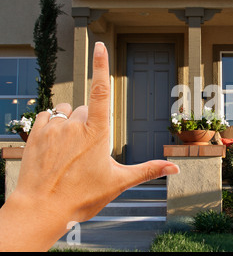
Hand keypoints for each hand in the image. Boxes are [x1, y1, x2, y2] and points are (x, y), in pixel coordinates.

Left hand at [0, 42, 178, 250]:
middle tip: (86, 153)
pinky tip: (54, 144)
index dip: (101, 66)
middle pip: (86, 110)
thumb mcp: (119, 183)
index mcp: (97, 132)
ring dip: (70, 122)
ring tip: (69, 149)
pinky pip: (46, 116)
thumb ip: (148, 170)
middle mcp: (73, 124)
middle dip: (89, 124)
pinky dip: (52, 124)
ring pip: (66, 112)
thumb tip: (175, 168)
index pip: (101, 91)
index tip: (100, 46)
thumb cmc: (81, 197)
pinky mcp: (35, 133)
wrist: (41, 209)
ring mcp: (52, 128)